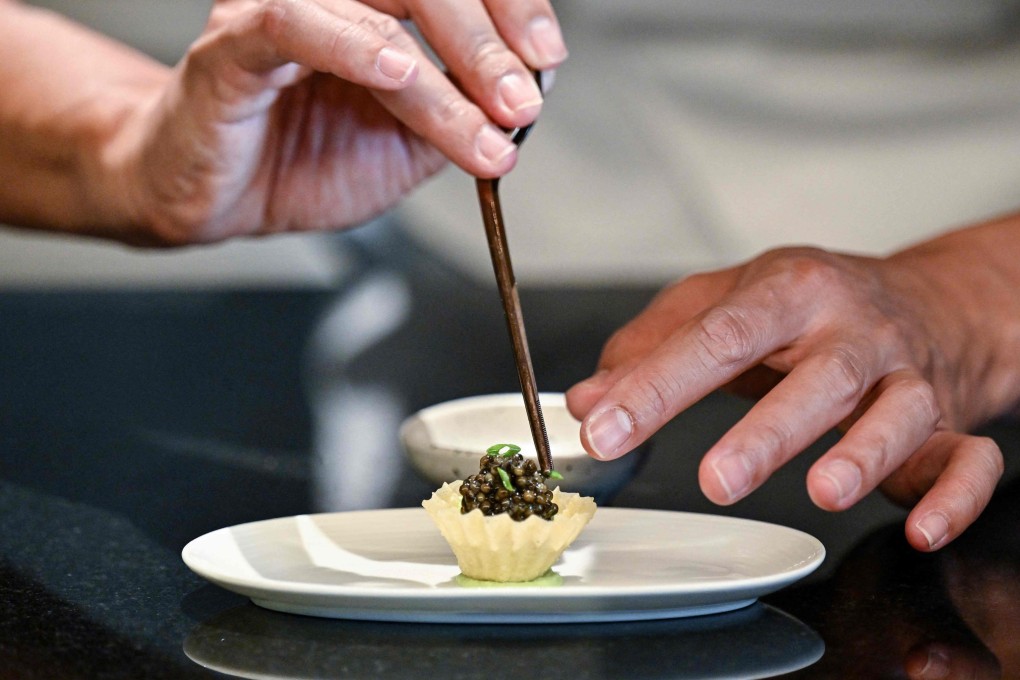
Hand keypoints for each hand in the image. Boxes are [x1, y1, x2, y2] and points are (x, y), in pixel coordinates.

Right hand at [106, 0, 565, 243]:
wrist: (220, 197)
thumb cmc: (303, 158)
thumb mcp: (407, 146)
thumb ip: (461, 115)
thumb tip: (529, 95)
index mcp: (379, 5)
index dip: (512, 8)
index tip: (547, 60)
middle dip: (488, 46)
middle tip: (522, 101)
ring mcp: (283, 6)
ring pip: (380, 12)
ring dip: (443, 71)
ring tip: (485, 127)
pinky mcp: (236, 42)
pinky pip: (295, 24)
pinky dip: (354, 47)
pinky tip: (397, 75)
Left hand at [566, 244, 1005, 550]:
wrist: (924, 299)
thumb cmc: (808, 305)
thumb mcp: (723, 302)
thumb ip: (652, 346)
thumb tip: (589, 399)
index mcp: (789, 291)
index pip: (719, 335)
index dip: (660, 384)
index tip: (606, 427)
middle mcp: (853, 331)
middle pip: (818, 376)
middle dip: (767, 430)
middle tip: (717, 479)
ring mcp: (907, 377)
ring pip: (898, 414)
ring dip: (865, 454)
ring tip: (825, 490)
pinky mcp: (947, 422)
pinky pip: (968, 459)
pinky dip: (954, 495)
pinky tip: (919, 527)